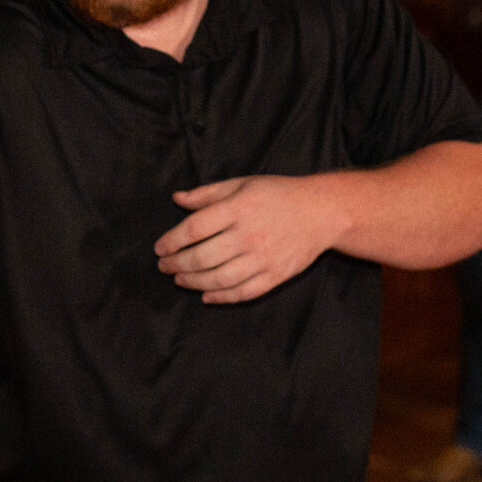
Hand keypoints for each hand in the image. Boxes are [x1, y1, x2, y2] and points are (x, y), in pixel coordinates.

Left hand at [155, 174, 342, 303]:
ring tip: (180, 280)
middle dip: (177, 265)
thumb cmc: (278, 194)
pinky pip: (243, 292)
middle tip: (164, 267)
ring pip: (219, 278)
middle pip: (202, 257)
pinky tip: (206, 295)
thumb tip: (177, 199)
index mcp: (238, 209)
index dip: (172, 241)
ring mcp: (263, 258)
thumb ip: (208, 194)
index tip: (160, 248)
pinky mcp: (275, 275)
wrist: (322, 212)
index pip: (194, 229)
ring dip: (193, 282)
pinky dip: (221, 297)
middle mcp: (249, 235)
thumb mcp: (242, 184)